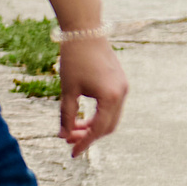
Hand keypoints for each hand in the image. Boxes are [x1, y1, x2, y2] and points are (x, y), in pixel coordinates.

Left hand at [57, 39, 129, 153]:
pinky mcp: (119, 81)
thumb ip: (66, 116)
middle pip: (108, 126)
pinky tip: (83, 116)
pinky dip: (99, 115)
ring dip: (94, 126)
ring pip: (111, 117)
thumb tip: (63, 136)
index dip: (84, 143)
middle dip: (89, 136)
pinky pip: (112, 106)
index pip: (98, 129)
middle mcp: (121, 93)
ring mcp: (122, 87)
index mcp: (110, 97)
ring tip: (73, 129)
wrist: (86, 32)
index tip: (72, 153)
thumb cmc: (75, 60)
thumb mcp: (68, 91)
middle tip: (69, 141)